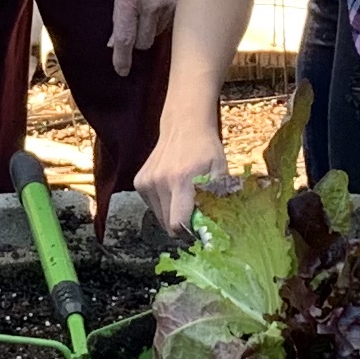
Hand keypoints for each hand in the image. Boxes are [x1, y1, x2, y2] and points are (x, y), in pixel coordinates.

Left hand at [108, 0, 183, 76]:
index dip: (122, 59)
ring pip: (160, 33)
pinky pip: (175, 23)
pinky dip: (168, 20)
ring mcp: (169, 5)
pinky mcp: (184, 3)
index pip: (124, 38)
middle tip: (138, 30)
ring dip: (154, 28)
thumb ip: (118, 16)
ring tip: (153, 10)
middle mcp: (150, 5)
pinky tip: (165, 6)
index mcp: (128, 0)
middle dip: (138, 41)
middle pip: (144, 42)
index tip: (122, 71)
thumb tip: (114, 42)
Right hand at [132, 108, 231, 232]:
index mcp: (181, 181)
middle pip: (167, 224)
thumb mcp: (220, 171)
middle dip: (182, 226)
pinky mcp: (139, 182)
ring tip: (183, 198)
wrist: (184, 125)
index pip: (177, 223)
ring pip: (159, 217)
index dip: (188, 233)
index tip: (198, 231)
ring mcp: (146, 182)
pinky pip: (152, 206)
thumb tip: (217, 226)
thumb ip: (217, 199)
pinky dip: (163, 204)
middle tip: (194, 215)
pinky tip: (172, 190)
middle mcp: (159, 183)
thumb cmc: (206, 149)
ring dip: (172, 214)